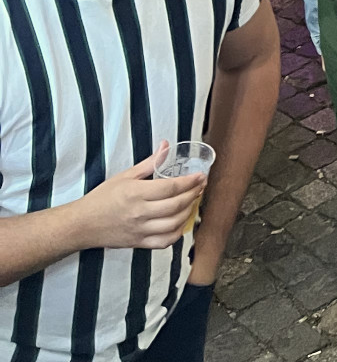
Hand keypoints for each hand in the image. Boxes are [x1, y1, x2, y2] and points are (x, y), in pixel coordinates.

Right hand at [79, 147, 206, 250]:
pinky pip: (163, 242)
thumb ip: (149, 163)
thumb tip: (166, 146)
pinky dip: (176, 233)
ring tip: (193, 201)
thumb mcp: (124, 176)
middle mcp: (140, 213)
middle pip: (176, 205)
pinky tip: (181, 223)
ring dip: (188, 212)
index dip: (189, 181)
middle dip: (193, 194)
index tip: (201, 175)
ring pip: (173, 224)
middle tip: (201, 186)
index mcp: (136, 193)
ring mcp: (140, 231)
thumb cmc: (101, 198)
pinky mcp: (138, 244)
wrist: (82, 225)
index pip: (170, 187)